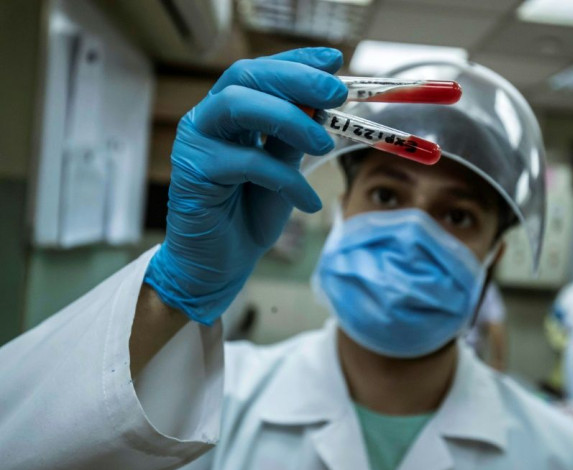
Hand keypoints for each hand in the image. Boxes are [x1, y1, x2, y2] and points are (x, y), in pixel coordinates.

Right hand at [144, 48, 346, 324]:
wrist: (219, 263)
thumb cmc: (248, 213)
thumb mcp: (282, 167)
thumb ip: (294, 135)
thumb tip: (324, 102)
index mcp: (230, 111)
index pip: (262, 71)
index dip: (297, 61)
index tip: (334, 60)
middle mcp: (209, 119)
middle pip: (247, 77)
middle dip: (296, 80)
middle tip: (336, 93)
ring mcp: (197, 143)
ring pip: (239, 107)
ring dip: (290, 119)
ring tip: (324, 145)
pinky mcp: (194, 173)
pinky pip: (248, 163)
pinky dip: (286, 180)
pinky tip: (310, 202)